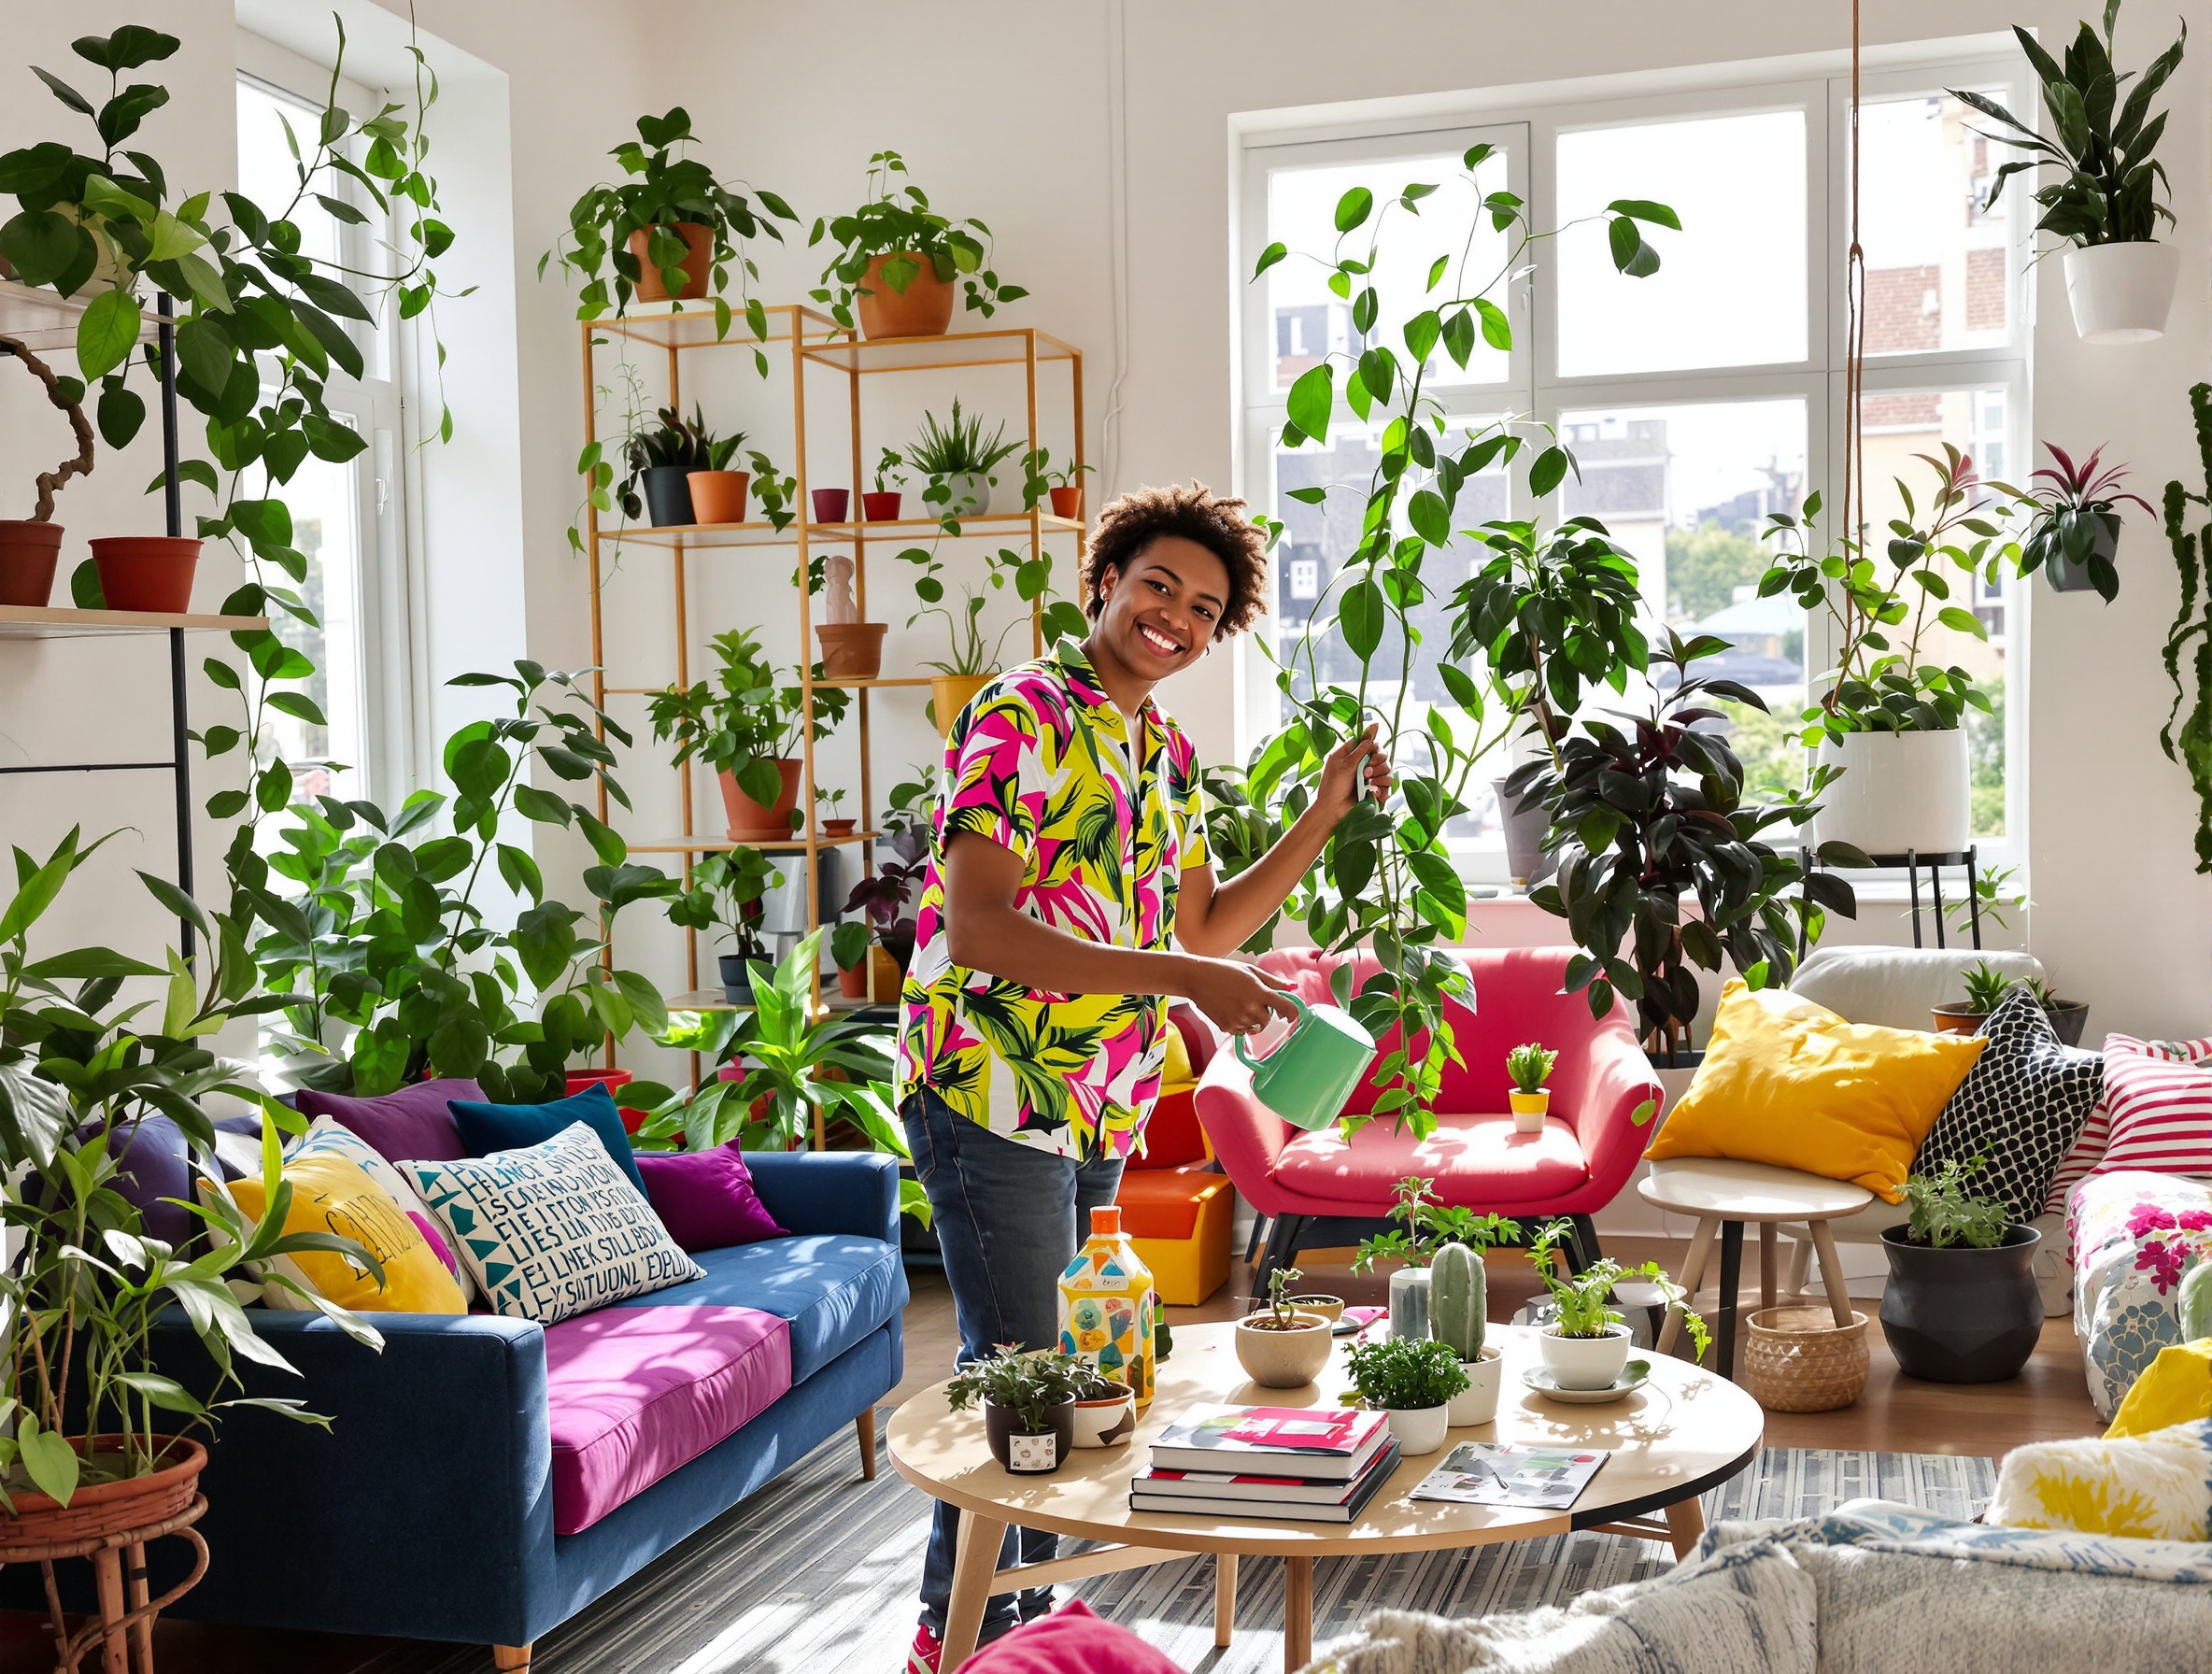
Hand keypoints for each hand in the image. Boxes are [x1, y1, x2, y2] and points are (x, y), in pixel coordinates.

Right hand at [1183, 958, 1300, 1038]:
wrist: (1196, 978)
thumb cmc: (1224, 971)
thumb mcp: (1251, 971)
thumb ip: (1273, 981)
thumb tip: (1293, 987)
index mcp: (1259, 992)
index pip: (1285, 1008)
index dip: (1293, 1013)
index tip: (1292, 1014)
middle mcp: (1250, 1008)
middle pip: (1268, 1019)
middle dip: (1265, 1012)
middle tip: (1252, 999)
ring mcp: (1238, 1019)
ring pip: (1255, 1027)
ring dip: (1252, 1019)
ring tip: (1239, 1003)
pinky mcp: (1227, 1027)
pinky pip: (1242, 1031)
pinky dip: (1240, 1024)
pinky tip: (1230, 1010)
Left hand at [1314, 723, 1392, 821]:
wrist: (1333, 810)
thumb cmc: (1333, 787)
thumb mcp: (1344, 766)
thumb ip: (1360, 750)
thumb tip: (1372, 732)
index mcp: (1351, 755)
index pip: (1368, 742)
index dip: (1373, 743)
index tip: (1373, 748)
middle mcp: (1362, 764)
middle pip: (1381, 754)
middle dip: (1377, 761)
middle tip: (1366, 771)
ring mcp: (1370, 777)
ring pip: (1387, 769)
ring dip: (1379, 775)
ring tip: (1368, 783)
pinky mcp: (1375, 789)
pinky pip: (1387, 784)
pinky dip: (1382, 788)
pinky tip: (1372, 792)